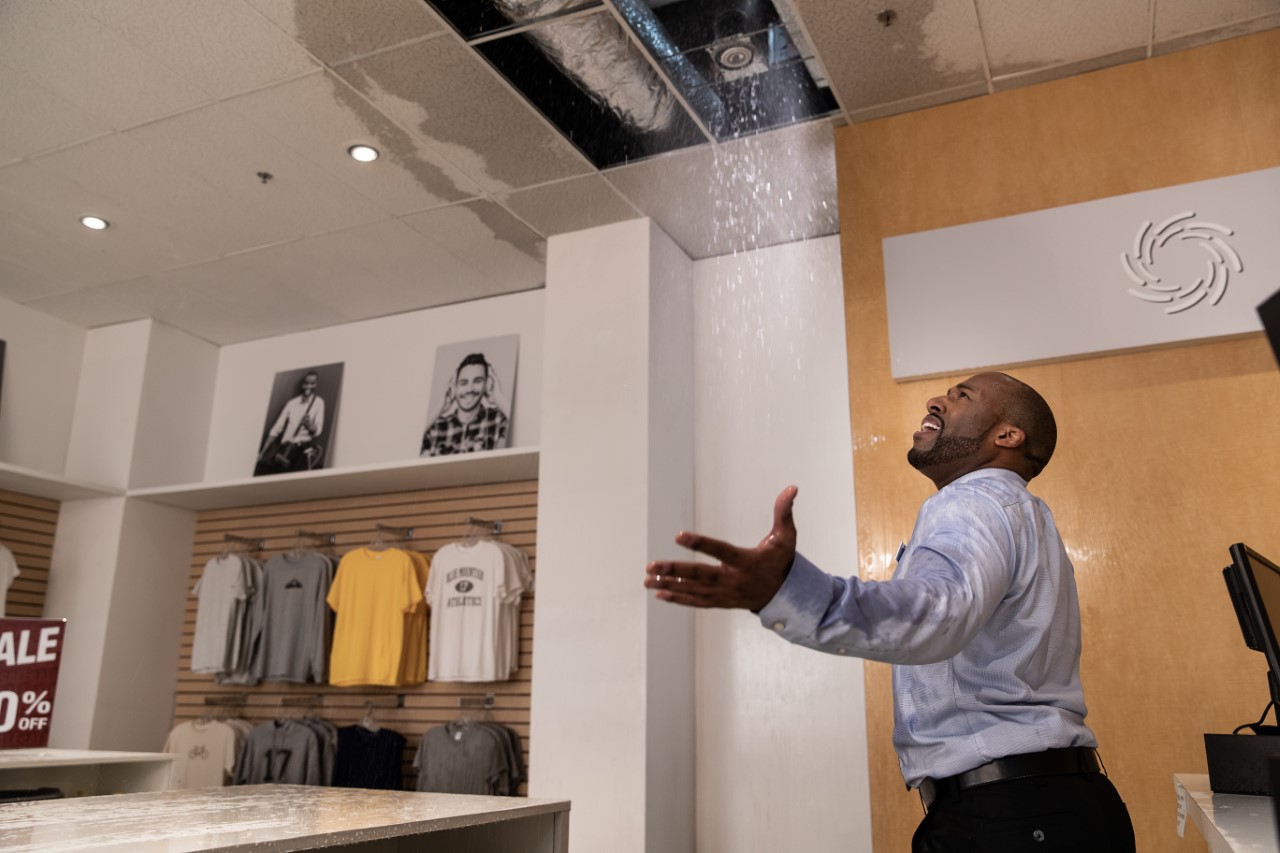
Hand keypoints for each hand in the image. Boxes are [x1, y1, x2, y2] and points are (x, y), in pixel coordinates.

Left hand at [644, 486, 797, 610]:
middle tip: (651, 565)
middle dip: (675, 571)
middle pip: (700, 575)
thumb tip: (792, 488)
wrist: (784, 596)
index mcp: (746, 561)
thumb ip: (784, 512)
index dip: (700, 543)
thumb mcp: (786, 537)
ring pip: (693, 590)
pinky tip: (659, 592)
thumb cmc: (781, 561)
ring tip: (647, 579)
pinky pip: (696, 601)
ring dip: (669, 584)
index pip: (720, 550)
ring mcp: (724, 594)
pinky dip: (678, 598)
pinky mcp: (720, 602)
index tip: (678, 536)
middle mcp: (732, 580)